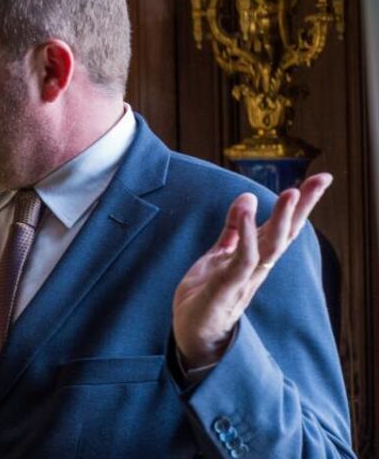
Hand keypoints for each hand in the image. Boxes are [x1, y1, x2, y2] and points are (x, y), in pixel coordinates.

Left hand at [172, 173, 331, 368]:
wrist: (192, 336)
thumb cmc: (205, 298)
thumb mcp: (217, 259)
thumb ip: (231, 234)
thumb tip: (245, 202)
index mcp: (255, 258)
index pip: (282, 227)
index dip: (301, 204)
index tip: (321, 177)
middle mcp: (257, 267)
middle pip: (286, 233)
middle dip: (303, 206)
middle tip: (321, 179)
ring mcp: (245, 278)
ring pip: (270, 246)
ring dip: (281, 219)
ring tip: (290, 192)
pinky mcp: (227, 288)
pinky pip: (241, 259)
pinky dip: (246, 236)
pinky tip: (247, 214)